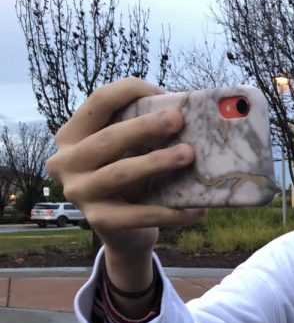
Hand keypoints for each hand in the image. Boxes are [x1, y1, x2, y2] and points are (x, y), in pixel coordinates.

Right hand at [47, 77, 206, 256]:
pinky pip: (140, 214)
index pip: (97, 103)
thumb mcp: (126, 150)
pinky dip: (171, 212)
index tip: (162, 93)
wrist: (123, 230)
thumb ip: (140, 131)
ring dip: (156, 162)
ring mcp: (80, 193)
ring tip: (188, 154)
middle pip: (108, 139)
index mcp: (72, 136)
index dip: (128, 91)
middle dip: (144, 127)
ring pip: (120, 173)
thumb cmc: (130, 178)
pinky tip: (197, 209)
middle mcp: (66, 163)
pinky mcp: (100, 222)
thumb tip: (182, 110)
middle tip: (177, 119)